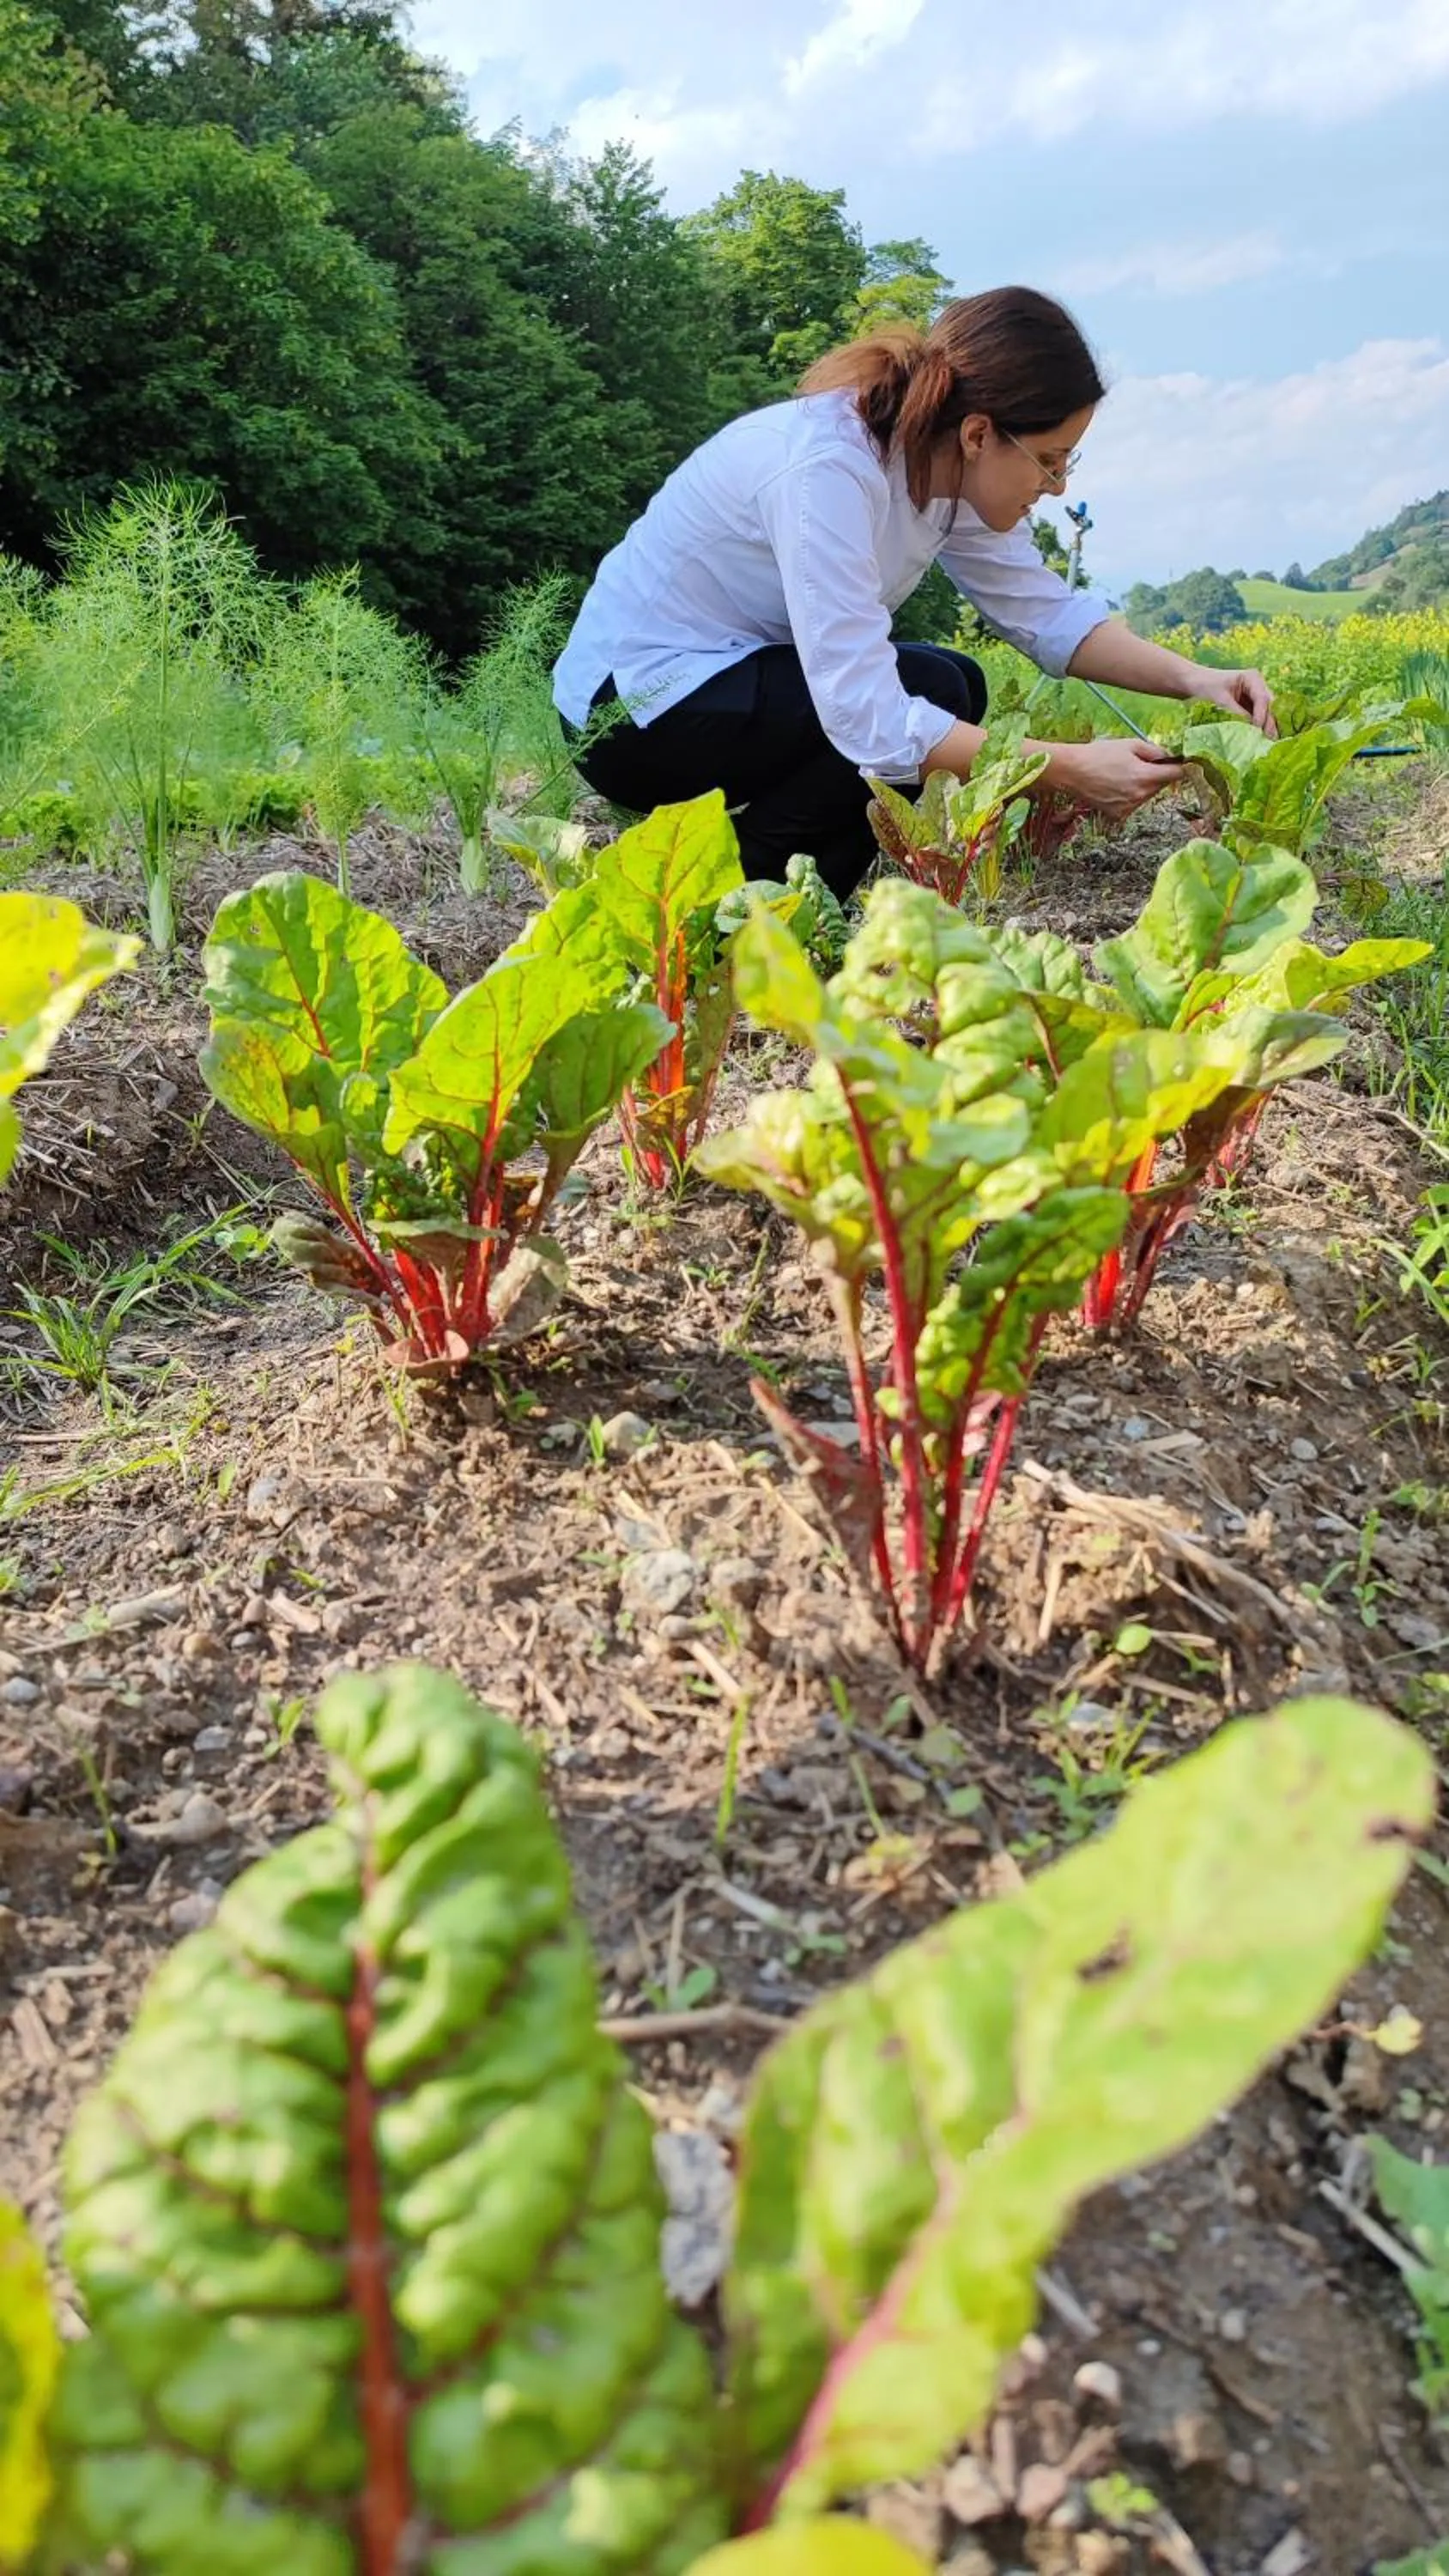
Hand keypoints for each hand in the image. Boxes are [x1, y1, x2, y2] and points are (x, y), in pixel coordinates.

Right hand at [1063, 737, 1184, 820]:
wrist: (1072, 771)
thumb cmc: (1099, 754)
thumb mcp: (1130, 744)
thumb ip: (1156, 751)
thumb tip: (1171, 758)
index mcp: (1145, 777)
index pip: (1177, 774)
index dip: (1179, 766)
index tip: (1178, 762)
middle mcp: (1139, 796)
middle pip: (1161, 785)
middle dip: (1156, 775)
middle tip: (1137, 764)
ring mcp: (1128, 808)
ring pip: (1147, 795)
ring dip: (1142, 786)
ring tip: (1121, 775)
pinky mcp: (1118, 815)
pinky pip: (1133, 804)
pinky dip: (1129, 796)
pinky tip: (1115, 787)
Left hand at [1192, 666, 1276, 735]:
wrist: (1198, 683)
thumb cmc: (1207, 685)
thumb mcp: (1222, 699)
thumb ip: (1237, 713)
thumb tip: (1250, 729)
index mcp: (1252, 677)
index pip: (1261, 697)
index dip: (1261, 714)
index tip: (1257, 728)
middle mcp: (1258, 685)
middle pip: (1267, 705)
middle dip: (1268, 722)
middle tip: (1270, 739)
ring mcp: (1255, 696)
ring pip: (1265, 712)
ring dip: (1266, 726)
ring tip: (1269, 742)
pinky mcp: (1251, 705)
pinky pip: (1257, 717)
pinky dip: (1259, 727)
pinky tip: (1261, 738)